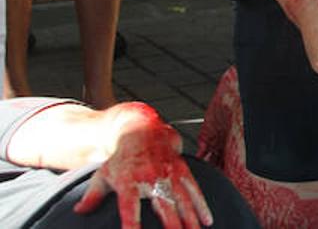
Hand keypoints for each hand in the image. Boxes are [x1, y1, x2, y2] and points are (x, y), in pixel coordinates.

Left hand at [74, 102, 212, 228]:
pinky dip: (202, 205)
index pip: (130, 208)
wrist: (143, 130)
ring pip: (183, 199)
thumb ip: (92, 196)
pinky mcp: (182, 169)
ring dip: (191, 219)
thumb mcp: (102, 175)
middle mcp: (151, 178)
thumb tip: (77, 212)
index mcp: (129, 182)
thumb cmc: (121, 158)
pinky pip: (195, 189)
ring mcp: (169, 173)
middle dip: (172, 225)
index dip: (132, 224)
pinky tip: (207, 220)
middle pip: (163, 205)